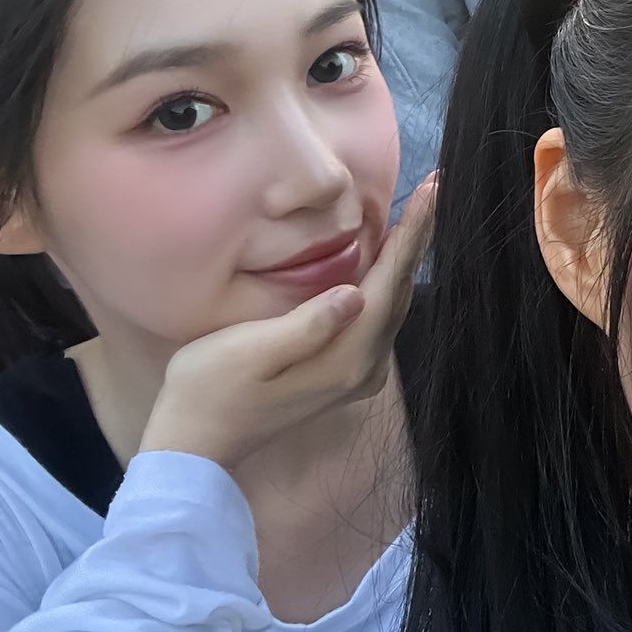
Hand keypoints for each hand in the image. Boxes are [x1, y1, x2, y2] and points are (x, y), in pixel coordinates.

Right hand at [139, 177, 435, 471]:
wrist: (196, 442)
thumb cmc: (210, 388)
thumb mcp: (250, 351)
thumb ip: (306, 325)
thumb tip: (355, 295)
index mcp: (345, 358)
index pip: (390, 283)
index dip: (412, 234)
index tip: (434, 190)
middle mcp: (363, 368)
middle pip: (400, 291)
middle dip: (416, 239)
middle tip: (435, 188)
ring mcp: (356, 375)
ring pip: (392, 305)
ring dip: (403, 260)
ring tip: (417, 215)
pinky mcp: (342, 374)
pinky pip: (378, 318)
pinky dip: (386, 282)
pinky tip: (384, 261)